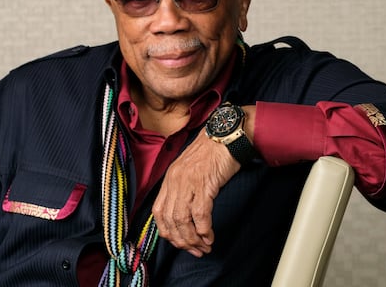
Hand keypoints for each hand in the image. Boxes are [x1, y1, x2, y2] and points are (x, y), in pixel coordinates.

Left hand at [152, 128, 240, 256]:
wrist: (227, 135)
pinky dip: (203, 230)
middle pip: (169, 220)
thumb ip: (184, 187)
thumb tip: (186, 212)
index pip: (158, 212)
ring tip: (204, 247)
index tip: (180, 242)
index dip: (167, 231)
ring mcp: (188, 182)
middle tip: (194, 250)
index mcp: (170, 178)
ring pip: (182, 220)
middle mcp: (175, 181)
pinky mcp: (204, 184)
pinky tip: (209, 236)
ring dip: (193, 239)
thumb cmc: (213, 151)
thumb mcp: (191, 168)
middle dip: (181, 240)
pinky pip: (200, 214)